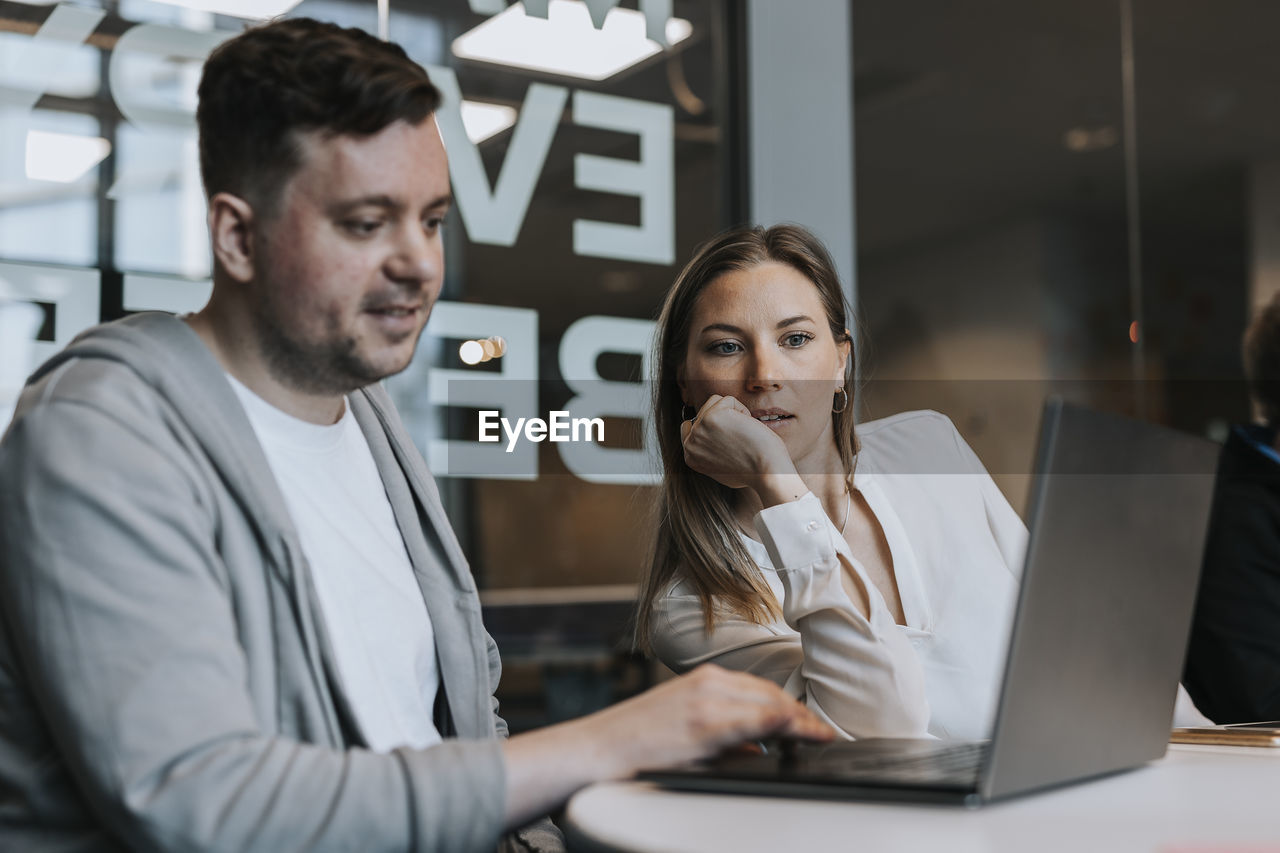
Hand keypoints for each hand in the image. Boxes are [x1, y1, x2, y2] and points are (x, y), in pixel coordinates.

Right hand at [500, 665, 834, 827]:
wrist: (593, 752)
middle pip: (771, 695)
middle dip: (801, 716)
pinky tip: (804, 736)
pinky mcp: (704, 724)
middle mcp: (708, 683)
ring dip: (799, 721)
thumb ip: (721, 738)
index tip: (816, 726)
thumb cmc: (632, 746)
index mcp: (702, 681)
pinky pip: (758, 721)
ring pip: (770, 704)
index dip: (793, 709)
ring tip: (820, 737)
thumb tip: (757, 750)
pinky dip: (788, 726)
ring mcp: (707, 701)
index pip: (761, 690)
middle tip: (823, 735)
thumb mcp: (682, 732)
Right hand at [680, 395, 794, 490]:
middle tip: (740, 438)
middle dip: (724, 419)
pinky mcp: (712, 417)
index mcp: (691, 457)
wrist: (766, 473)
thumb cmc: (754, 471)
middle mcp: (690, 444)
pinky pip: (728, 400)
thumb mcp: (723, 468)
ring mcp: (699, 430)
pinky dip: (743, 410)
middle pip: (703, 413)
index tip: (727, 433)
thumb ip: (710, 453)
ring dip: (733, 413)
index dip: (711, 425)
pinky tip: (748, 428)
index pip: (689, 428)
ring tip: (744, 433)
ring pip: (714, 402)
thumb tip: (712, 435)